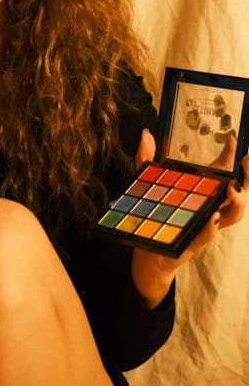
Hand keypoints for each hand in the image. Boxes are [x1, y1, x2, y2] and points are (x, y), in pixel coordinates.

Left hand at [132, 129, 248, 307]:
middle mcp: (212, 206)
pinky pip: (207, 235)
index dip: (234, 154)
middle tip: (247, 160)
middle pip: (241, 191)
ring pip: (233, 214)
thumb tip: (146, 135)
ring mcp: (206, 224)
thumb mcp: (149, 182)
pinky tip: (212, 219)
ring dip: (237, 201)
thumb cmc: (158, 214)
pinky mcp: (194, 242)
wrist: (148, 250)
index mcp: (206, 189)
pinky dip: (211, 228)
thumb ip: (147, 159)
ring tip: (232, 188)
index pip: (227, 169)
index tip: (233, 136)